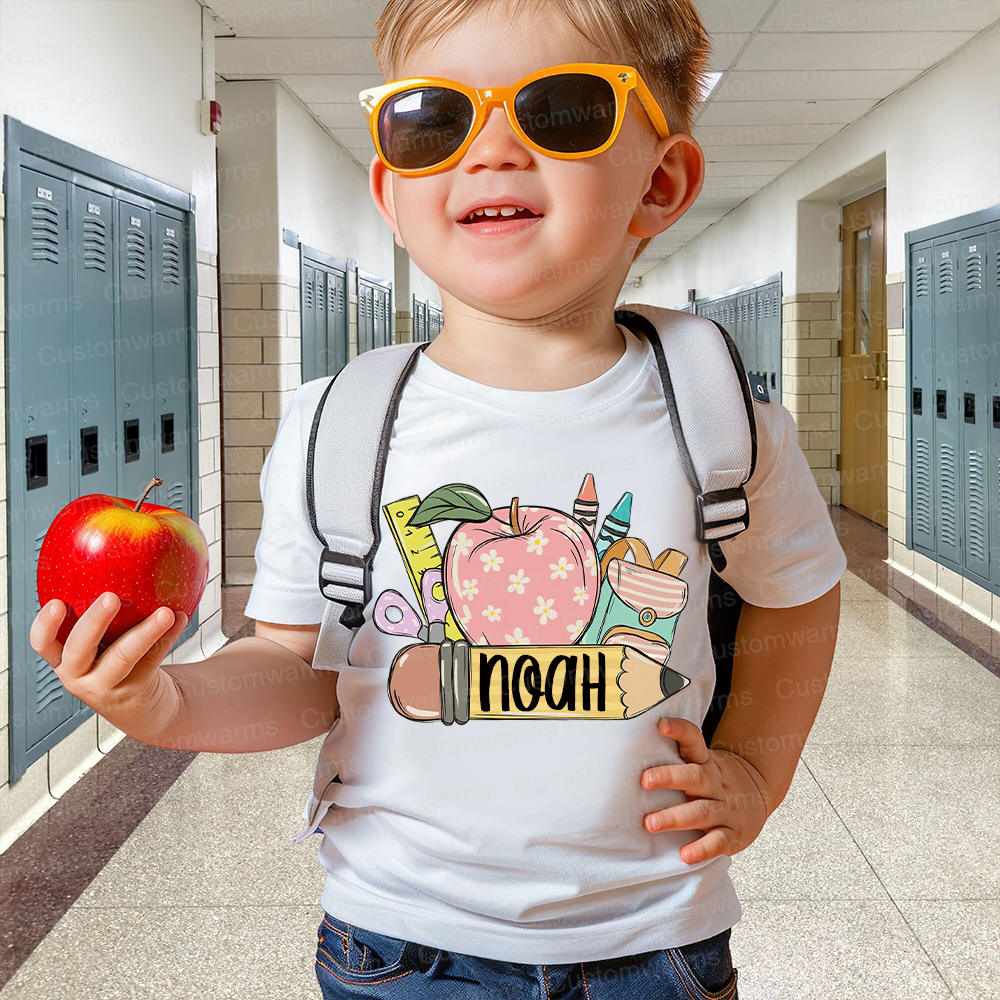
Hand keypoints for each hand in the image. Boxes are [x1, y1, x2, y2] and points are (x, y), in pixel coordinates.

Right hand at [30, 593, 187, 744]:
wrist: (143, 707)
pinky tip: (180, 618)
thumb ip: (102, 615)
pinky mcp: (134, 691)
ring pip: (123, 656)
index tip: (56, 602)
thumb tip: (117, 556)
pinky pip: (152, 658)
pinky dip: (168, 636)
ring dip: (146, 631)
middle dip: (93, 622)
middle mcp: (79, 676)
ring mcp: (106, 686)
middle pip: (79, 649)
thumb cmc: (119, 663)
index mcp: (64, 659)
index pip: (43, 643)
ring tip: (165, 613)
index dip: (45, 625)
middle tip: (111, 598)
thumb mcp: (101, 645)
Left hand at [641, 716, 770, 863]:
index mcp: (706, 762)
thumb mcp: (703, 760)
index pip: (693, 740)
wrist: (759, 793)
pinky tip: (685, 855)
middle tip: (645, 781)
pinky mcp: (733, 834)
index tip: (661, 725)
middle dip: (669, 778)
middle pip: (694, 777)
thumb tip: (632, 747)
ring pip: (702, 811)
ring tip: (651, 823)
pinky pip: (718, 842)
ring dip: (675, 817)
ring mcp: (726, 808)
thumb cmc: (716, 778)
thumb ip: (676, 754)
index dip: (679, 730)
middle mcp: (716, 783)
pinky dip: (702, 849)